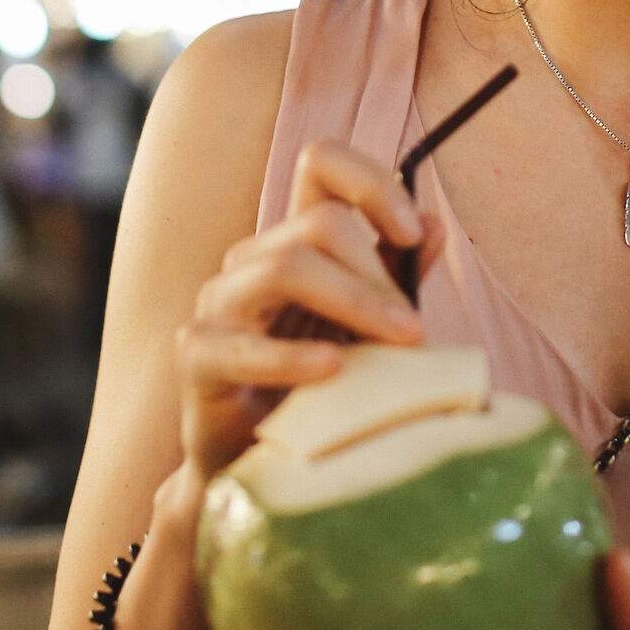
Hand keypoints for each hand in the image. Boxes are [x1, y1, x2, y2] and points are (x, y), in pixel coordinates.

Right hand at [177, 139, 429, 478]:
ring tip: (400, 345)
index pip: (320, 164)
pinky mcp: (197, 356)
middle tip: (416, 330)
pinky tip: (333, 371)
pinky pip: (241, 344)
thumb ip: (398, 279)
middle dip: (378, 273)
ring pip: (285, 266)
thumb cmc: (321, 393)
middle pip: (319, 223)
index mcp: (295, 241)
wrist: (262, 465)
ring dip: (355, 302)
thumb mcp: (370, 332)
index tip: (409, 232)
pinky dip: (292, 356)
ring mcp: (219, 303)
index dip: (370, 181)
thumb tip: (432, 223)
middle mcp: (252, 260)